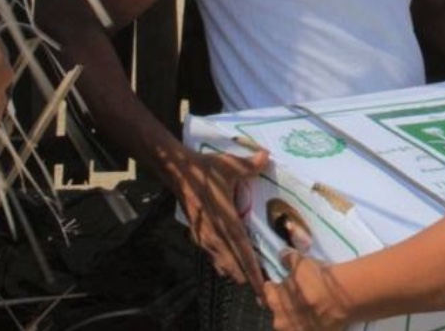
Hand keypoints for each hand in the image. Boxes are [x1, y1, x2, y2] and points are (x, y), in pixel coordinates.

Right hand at [172, 146, 269, 293]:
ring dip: (237, 272)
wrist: (176, 173)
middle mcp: (215, 236)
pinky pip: (214, 257)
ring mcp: (205, 238)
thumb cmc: (205, 170)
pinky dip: (226, 264)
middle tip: (266, 289)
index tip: (263, 289)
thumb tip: (267, 155)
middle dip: (249, 278)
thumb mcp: (230, 165)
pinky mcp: (198, 237)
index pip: (243, 253)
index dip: (253, 272)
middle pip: (234, 267)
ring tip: (254, 279)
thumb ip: (250, 164)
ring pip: (223, 265)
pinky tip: (234, 265)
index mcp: (226, 222)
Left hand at [265, 248, 350, 330]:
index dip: (272, 286)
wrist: (343, 298)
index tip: (276, 282)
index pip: (268, 292)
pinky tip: (316, 314)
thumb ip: (289, 259)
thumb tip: (282, 254)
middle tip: (293, 294)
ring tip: (306, 305)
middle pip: (278, 310)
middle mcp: (281, 321)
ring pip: (292, 322)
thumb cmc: (319, 279)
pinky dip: (309, 322)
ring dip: (296, 314)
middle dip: (283, 303)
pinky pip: (307, 328)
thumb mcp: (302, 263)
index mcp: (274, 302)